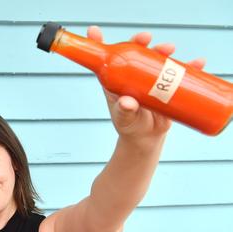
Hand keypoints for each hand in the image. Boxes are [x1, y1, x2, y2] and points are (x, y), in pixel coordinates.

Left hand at [86, 26, 206, 146]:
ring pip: (156, 58)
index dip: (100, 43)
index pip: (107, 58)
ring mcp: (150, 79)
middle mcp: (131, 75)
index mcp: (115, 80)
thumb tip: (127, 102)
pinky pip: (178, 73)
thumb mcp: (124, 119)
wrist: (145, 138)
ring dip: (164, 51)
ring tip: (171, 50)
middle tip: (147, 39)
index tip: (95, 31)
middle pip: (135, 53)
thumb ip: (125, 111)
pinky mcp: (167, 86)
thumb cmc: (130, 126)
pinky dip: (189, 67)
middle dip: (140, 42)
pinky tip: (197, 63)